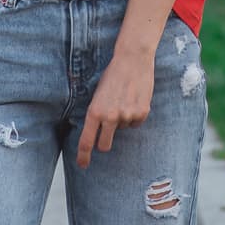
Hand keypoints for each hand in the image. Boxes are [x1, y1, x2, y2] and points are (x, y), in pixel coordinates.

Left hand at [76, 39, 155, 169]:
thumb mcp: (98, 94)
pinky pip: (135, 123)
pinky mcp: (141, 113)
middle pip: (104, 145)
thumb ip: (97, 114)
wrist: (133, 59)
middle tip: (105, 134)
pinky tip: (134, 99)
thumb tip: (97, 133)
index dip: (83, 156)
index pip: (87, 141)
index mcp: (95, 111)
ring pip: (122, 129)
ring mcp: (127, 116)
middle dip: (104, 144)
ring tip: (123, 99)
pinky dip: (134, 115)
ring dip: (121, 120)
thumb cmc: (113, 75)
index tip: (83, 165)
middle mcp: (110, 116)